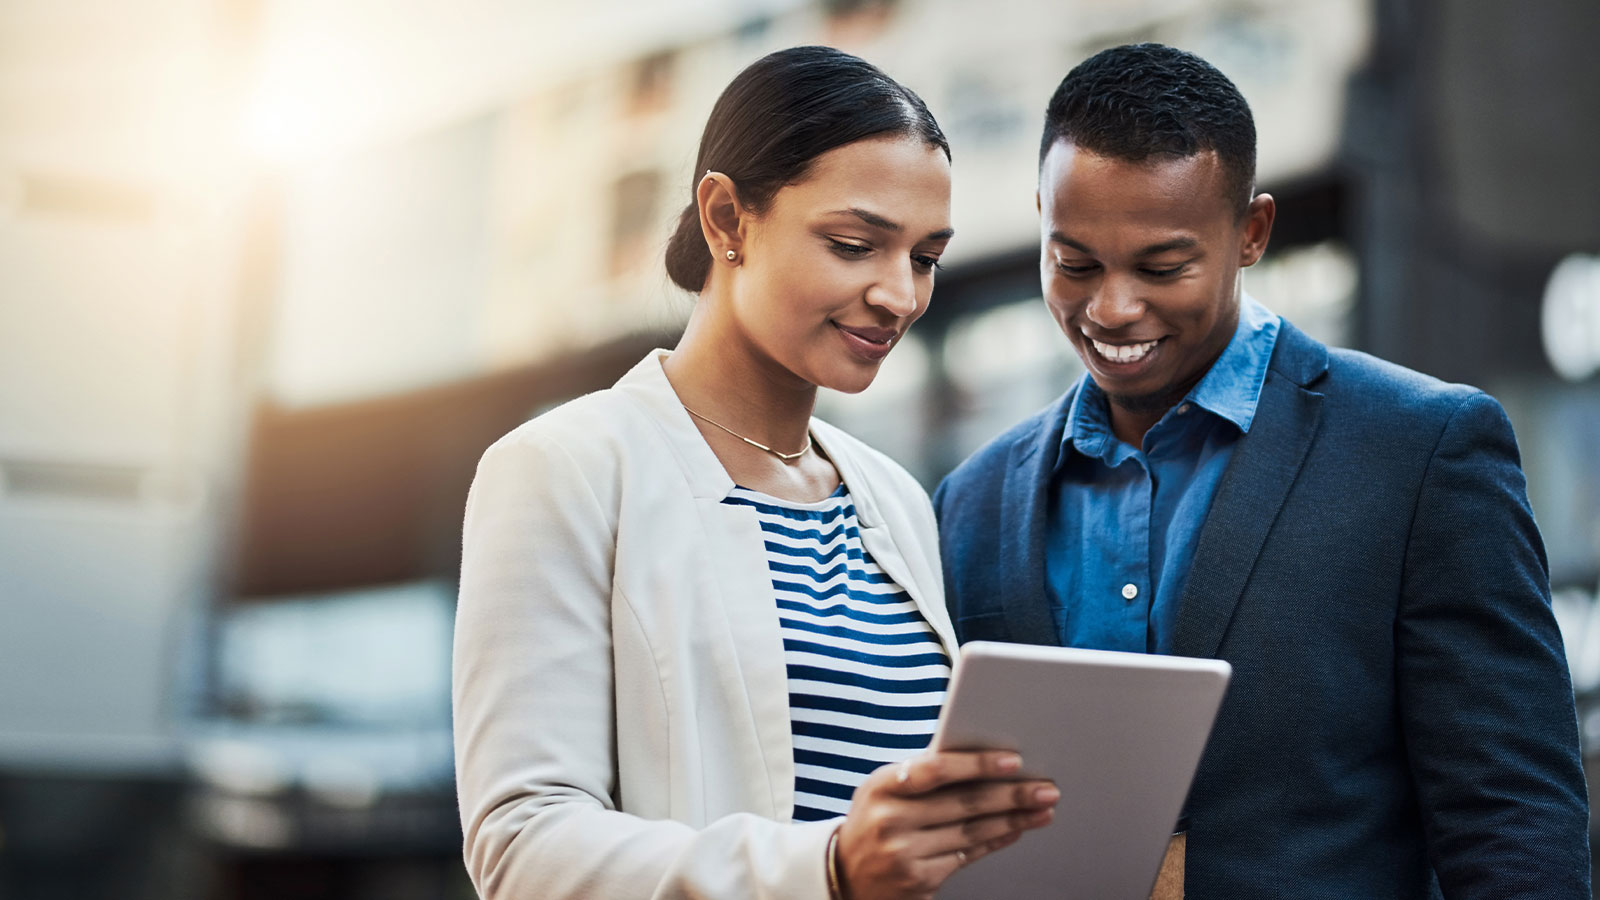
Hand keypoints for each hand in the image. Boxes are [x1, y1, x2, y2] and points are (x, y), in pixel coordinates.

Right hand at [834, 751, 1057, 898]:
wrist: (844, 874)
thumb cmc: (875, 820)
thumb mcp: (884, 790)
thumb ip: (922, 774)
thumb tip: (982, 759)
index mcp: (882, 786)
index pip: (935, 770)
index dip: (977, 765)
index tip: (1013, 761)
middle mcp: (891, 820)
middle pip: (964, 804)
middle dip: (1011, 795)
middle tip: (1045, 788)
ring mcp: (905, 853)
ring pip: (972, 832)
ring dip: (1013, 819)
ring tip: (1041, 808)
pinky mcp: (919, 880)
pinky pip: (967, 856)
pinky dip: (995, 841)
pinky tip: (1015, 830)